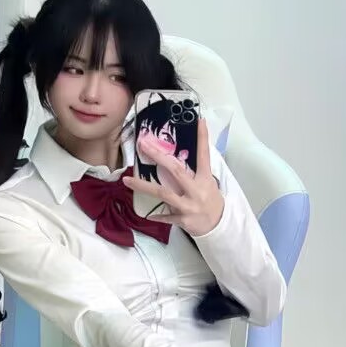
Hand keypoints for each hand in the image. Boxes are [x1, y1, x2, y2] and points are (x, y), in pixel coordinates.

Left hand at [122, 118, 224, 236]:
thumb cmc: (210, 200)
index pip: (204, 155)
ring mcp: (189, 205)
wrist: (218, 225)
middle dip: (158, 156)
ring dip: (143, 187)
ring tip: (127, 180)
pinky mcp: (183, 220)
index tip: (199, 121)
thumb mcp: (208, 184)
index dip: (202, 138)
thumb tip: (175, 159)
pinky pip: (167, 216)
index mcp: (205, 179)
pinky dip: (158, 216)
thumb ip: (194, 172)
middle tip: (143, 145)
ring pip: (163, 194)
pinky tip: (149, 214)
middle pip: (175, 170)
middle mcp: (196, 190)